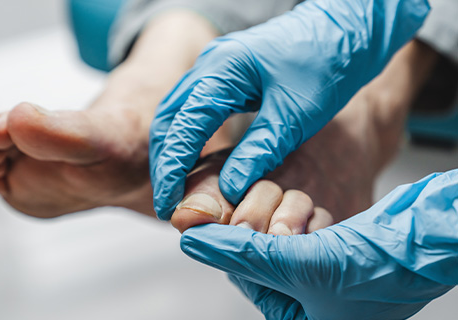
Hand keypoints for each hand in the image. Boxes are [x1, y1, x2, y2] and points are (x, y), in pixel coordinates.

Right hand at [149, 0, 428, 218]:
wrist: (345, 30)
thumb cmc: (326, 64)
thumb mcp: (295, 114)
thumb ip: (259, 150)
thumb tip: (230, 189)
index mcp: (223, 70)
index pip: (183, 126)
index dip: (172, 169)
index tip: (168, 203)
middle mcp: (209, 65)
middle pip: (169, 119)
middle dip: (165, 163)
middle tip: (168, 202)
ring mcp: (214, 68)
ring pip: (177, 115)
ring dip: (173, 152)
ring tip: (177, 189)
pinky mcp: (224, 76)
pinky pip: (194, 110)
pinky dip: (189, 139)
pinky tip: (195, 163)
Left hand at [180, 170, 457, 319]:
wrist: (432, 236)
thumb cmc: (381, 267)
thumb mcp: (301, 264)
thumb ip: (243, 253)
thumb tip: (194, 241)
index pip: (246, 281)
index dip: (238, 249)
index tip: (224, 221)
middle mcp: (310, 304)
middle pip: (260, 257)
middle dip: (269, 233)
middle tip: (284, 226)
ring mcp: (320, 273)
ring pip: (278, 234)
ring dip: (291, 218)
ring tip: (313, 225)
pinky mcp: (332, 246)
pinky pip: (300, 222)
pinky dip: (306, 213)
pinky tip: (322, 217)